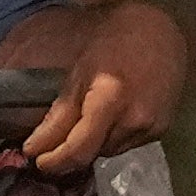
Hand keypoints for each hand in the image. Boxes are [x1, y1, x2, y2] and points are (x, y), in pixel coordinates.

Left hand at [11, 0, 187, 173]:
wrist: (159, 33)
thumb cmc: (113, 45)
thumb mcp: (78, 74)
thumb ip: (59, 114)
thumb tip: (34, 148)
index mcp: (110, 100)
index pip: (79, 150)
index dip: (55, 162)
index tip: (37, 160)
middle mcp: (134, 119)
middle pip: (92, 153)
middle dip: (70, 150)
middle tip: (55, 139)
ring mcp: (151, 127)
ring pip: (108, 151)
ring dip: (93, 144)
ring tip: (90, 116)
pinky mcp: (161, 130)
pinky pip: (127, 145)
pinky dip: (112, 137)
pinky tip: (112, 115)